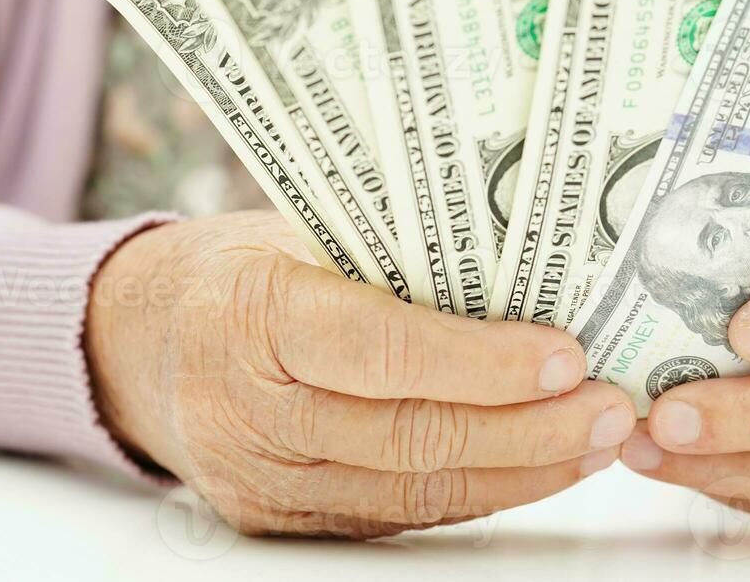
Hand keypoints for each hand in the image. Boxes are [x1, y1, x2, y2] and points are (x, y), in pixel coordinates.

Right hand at [85, 213, 634, 537]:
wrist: (138, 339)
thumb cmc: (239, 267)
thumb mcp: (304, 233)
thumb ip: (400, 258)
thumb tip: (537, 274)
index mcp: (249, 312)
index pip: (381, 348)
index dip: (481, 360)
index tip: (565, 356)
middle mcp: (244, 407)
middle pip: (408, 437)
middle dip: (528, 430)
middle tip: (610, 409)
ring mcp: (258, 476)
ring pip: (412, 490)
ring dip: (520, 470)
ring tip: (595, 440)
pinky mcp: (276, 517)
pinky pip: (394, 512)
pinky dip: (474, 490)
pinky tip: (532, 465)